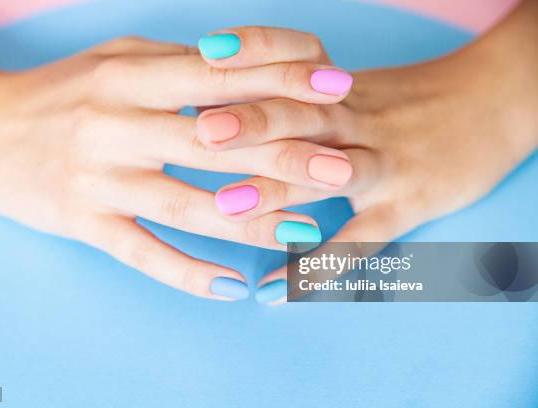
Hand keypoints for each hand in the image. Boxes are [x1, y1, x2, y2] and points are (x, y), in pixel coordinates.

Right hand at [0, 31, 352, 299]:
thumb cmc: (61, 91)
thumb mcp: (117, 61)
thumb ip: (178, 67)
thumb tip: (249, 71)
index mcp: (129, 76)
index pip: (219, 76)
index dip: (281, 81)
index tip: (336, 90)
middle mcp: (115, 126)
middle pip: (214, 144)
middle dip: (285, 156)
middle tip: (343, 169)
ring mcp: (98, 179)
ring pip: (187, 206)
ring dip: (251, 221)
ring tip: (305, 234)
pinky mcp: (83, 223)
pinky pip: (144, 254)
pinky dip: (190, 274)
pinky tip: (234, 287)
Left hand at [197, 11, 537, 303]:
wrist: (495, 102)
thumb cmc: (412, 96)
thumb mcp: (358, 82)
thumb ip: (305, 88)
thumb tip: (236, 91)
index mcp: (341, 87)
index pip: (297, 58)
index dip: (255, 50)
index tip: (207, 52)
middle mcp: (358, 120)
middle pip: (303, 115)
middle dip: (253, 124)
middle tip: (202, 131)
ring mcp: (384, 164)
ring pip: (327, 173)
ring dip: (277, 189)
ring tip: (227, 206)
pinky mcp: (407, 205)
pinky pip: (359, 241)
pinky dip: (318, 268)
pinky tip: (276, 291)